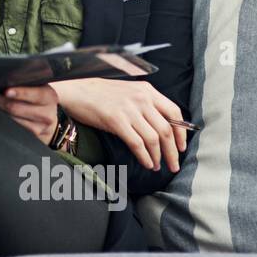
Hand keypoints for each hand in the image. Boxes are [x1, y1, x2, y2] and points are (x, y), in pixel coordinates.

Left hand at [0, 83, 59, 145]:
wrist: (49, 122)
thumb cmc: (38, 99)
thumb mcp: (39, 89)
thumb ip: (27, 83)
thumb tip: (1, 76)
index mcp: (49, 96)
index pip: (35, 94)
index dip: (21, 93)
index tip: (6, 91)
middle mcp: (46, 114)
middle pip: (15, 107)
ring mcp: (38, 128)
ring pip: (9, 119)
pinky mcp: (29, 138)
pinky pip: (9, 127)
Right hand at [48, 77, 186, 172]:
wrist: (75, 91)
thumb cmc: (100, 94)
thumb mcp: (128, 92)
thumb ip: (145, 104)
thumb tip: (161, 126)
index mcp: (147, 90)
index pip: (174, 112)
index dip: (181, 133)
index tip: (181, 147)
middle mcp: (141, 99)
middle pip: (166, 130)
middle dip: (173, 151)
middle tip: (174, 165)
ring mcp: (129, 110)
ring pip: (153, 139)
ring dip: (158, 157)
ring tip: (157, 166)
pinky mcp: (116, 121)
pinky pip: (137, 143)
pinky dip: (144, 156)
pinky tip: (146, 163)